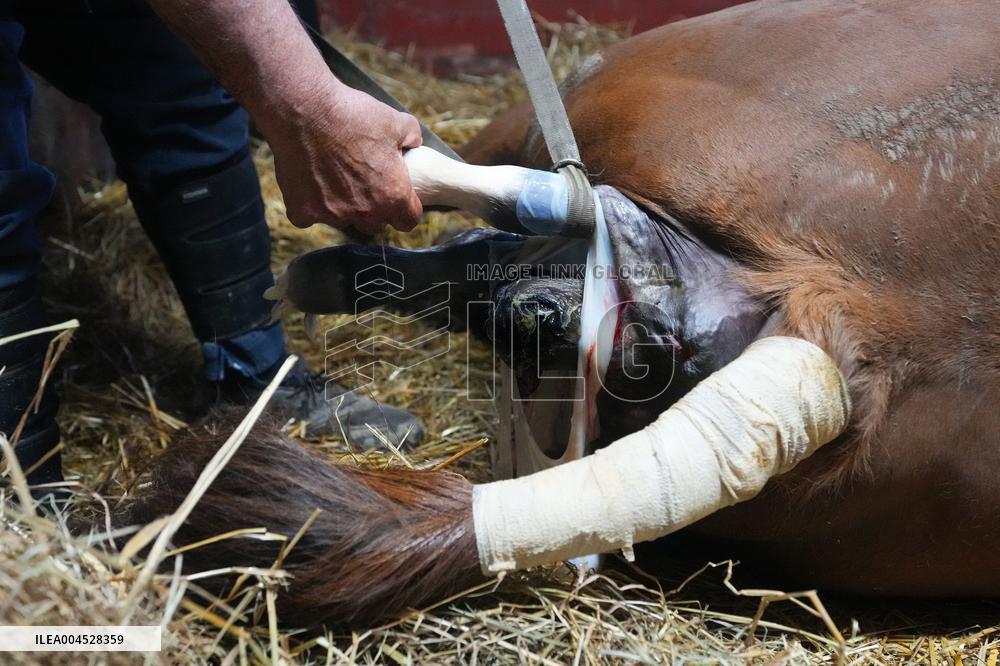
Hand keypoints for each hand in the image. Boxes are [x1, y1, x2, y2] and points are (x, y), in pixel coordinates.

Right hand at [268, 83, 423, 233]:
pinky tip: (307, 180)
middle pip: (374, 225)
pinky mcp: (302, 212)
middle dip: (372, 209)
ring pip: (342, 220)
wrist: (303, 110)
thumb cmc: (352, 115)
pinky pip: (309, 216)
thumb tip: (413, 143)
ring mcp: (332, 215)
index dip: (404, 208)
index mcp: (392, 196)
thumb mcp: (394, 121)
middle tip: (362, 182)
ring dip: (341, 205)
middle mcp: (364, 212)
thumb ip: (411, 137)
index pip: (408, 220)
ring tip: (332, 175)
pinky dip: (309, 203)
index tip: (396, 196)